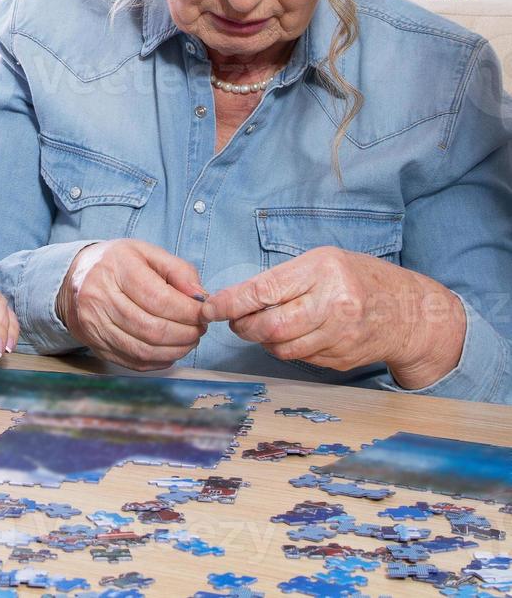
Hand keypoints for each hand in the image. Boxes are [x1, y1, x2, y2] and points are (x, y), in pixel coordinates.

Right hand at [55, 240, 206, 370]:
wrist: (74, 279)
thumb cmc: (115, 264)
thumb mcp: (147, 253)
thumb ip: (178, 271)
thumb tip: (200, 298)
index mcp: (115, 268)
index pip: (158, 299)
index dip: (188, 312)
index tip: (202, 314)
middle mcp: (99, 297)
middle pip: (152, 328)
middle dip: (185, 334)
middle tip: (198, 329)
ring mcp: (94, 324)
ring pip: (143, 349)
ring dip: (175, 350)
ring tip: (188, 340)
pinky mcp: (95, 344)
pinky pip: (133, 361)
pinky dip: (158, 361)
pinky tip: (169, 350)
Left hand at [200, 247, 466, 389]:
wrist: (411, 312)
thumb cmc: (360, 278)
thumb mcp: (323, 262)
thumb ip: (282, 279)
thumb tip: (235, 298)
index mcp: (324, 270)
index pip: (264, 291)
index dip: (230, 303)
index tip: (209, 308)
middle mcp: (334, 304)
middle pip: (270, 326)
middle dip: (242, 326)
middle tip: (234, 321)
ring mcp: (341, 335)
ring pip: (281, 348)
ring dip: (261, 340)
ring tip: (260, 326)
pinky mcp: (343, 359)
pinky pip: (299, 358)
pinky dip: (285, 349)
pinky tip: (290, 336)